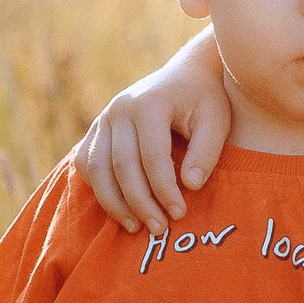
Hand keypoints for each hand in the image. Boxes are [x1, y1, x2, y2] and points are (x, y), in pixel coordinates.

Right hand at [72, 34, 232, 229]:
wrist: (186, 74)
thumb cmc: (205, 99)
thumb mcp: (216, 120)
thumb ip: (206, 152)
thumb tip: (190, 186)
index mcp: (148, 104)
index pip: (152, 157)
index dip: (164, 190)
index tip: (179, 213)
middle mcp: (119, 109)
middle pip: (122, 166)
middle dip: (140, 202)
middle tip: (159, 229)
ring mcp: (104, 117)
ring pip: (97, 168)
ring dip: (114, 202)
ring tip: (135, 227)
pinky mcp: (97, 128)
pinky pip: (87, 162)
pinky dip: (97, 187)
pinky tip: (118, 206)